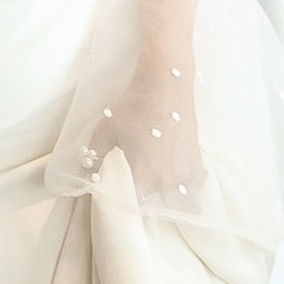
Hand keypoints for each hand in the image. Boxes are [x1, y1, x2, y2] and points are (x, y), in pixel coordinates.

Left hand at [80, 66, 206, 199]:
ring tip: (150, 149)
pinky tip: (165, 148)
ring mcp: (182, 175)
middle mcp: (164, 181)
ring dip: (154, 174)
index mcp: (141, 177)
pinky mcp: (194, 166)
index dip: (118, 190)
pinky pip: (178, 176)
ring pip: (161, 184)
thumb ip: (95, 156)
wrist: (166, 85)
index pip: (125, 198)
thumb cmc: (134, 107)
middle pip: (144, 192)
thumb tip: (88, 173)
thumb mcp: (106, 130)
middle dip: (135, 179)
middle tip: (131, 157)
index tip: (114, 180)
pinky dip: (171, 168)